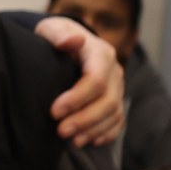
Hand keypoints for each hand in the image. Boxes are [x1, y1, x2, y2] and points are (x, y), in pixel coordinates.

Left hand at [35, 16, 123, 147]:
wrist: (67, 41)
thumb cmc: (56, 36)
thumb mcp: (52, 29)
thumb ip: (58, 34)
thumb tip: (73, 40)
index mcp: (100, 53)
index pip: (95, 80)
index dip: (76, 99)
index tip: (54, 111)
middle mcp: (114, 71)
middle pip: (108, 101)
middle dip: (85, 119)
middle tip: (60, 131)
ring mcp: (117, 87)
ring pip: (114, 113)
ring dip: (94, 130)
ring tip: (72, 140)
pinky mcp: (116, 99)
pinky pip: (118, 120)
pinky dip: (106, 133)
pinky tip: (89, 141)